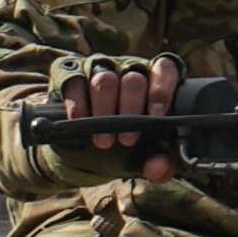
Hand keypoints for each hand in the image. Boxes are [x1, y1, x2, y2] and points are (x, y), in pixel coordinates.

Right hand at [62, 53, 183, 180]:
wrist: (85, 148)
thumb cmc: (125, 142)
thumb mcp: (145, 155)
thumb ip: (159, 163)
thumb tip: (159, 167)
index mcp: (154, 81)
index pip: (164, 70)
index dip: (161, 91)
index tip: (156, 117)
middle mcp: (128, 69)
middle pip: (133, 80)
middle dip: (131, 112)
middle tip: (126, 141)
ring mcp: (100, 69)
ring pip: (105, 80)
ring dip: (104, 111)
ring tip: (104, 142)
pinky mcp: (72, 75)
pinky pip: (74, 81)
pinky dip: (77, 102)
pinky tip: (78, 119)